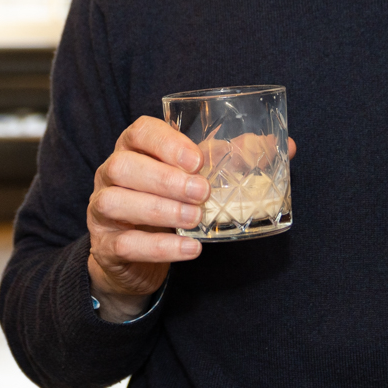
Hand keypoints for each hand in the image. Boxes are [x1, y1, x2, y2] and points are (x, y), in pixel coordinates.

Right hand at [86, 116, 296, 321]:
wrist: (133, 255)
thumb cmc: (169, 201)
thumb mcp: (196, 176)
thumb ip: (234, 159)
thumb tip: (285, 147)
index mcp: (134, 149)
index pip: (139, 132)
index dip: (165, 143)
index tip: (197, 159)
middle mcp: (111, 174)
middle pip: (123, 166)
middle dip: (164, 179)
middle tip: (202, 192)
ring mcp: (102, 210)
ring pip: (115, 202)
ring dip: (160, 210)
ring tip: (195, 218)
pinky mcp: (106, 246)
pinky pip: (126, 244)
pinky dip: (160, 247)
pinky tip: (191, 248)